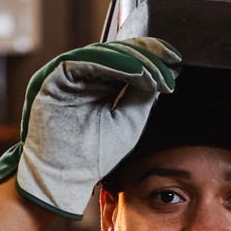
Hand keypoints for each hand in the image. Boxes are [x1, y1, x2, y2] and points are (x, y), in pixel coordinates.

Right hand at [0, 38, 181, 218]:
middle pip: (117, 52)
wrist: (67, 178)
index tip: (176, 61)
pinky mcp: (54, 78)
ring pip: (105, 54)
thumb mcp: (129, 120)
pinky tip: (136, 72)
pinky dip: (113, 64)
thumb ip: (143, 94)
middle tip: (171, 62)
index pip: (127, 60)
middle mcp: (82, 75)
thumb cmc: (95, 154)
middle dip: (147, 56)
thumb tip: (166, 70)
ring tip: (156, 73)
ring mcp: (67, 75)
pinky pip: (85, 62)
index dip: (152, 56)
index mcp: (98, 83)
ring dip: (134, 61)